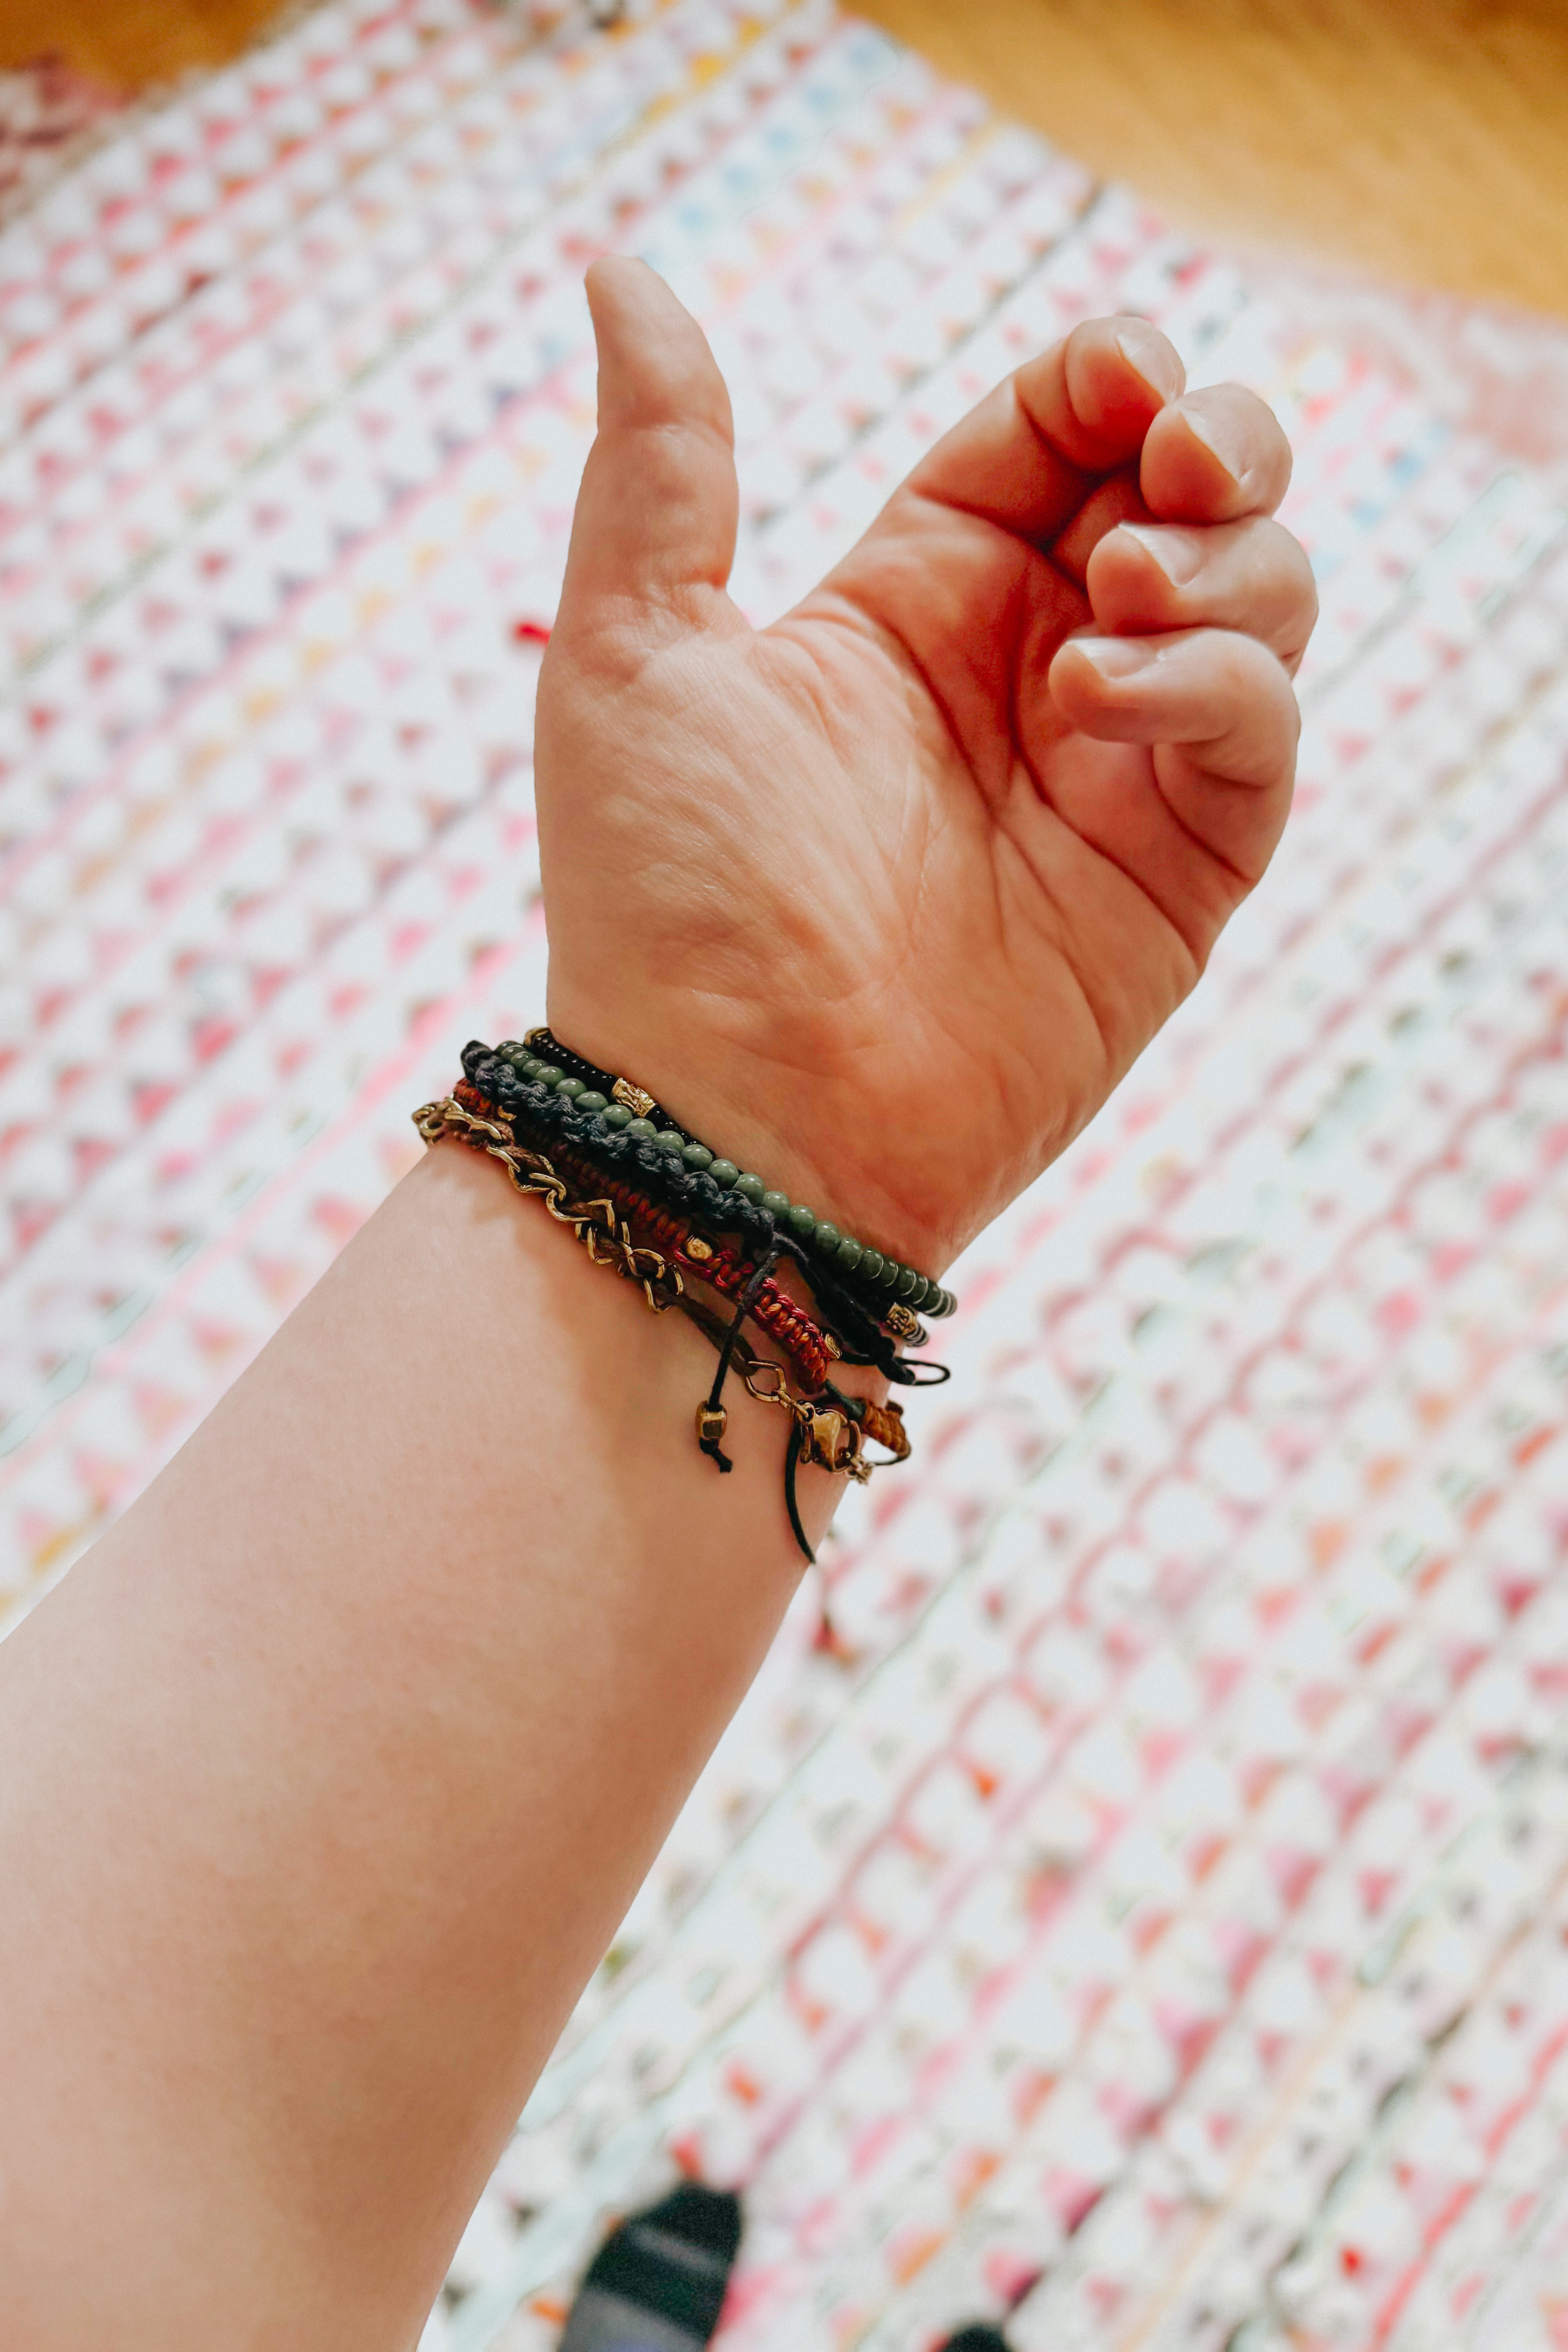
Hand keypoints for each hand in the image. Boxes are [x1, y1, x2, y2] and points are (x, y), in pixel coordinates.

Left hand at [535, 260, 1314, 1274]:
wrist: (734, 1114)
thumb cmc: (665, 899)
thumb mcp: (634, 647)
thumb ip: (660, 457)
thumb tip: (620, 272)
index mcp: (915, 600)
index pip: (1058, 428)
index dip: (1108, 374)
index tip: (1115, 381)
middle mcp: (1029, 672)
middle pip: (1191, 492)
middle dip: (1214, 438)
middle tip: (1167, 462)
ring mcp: (1113, 773)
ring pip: (1261, 597)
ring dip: (1223, 560)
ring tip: (1114, 603)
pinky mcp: (1177, 872)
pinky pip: (1258, 731)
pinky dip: (1214, 685)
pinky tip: (1100, 701)